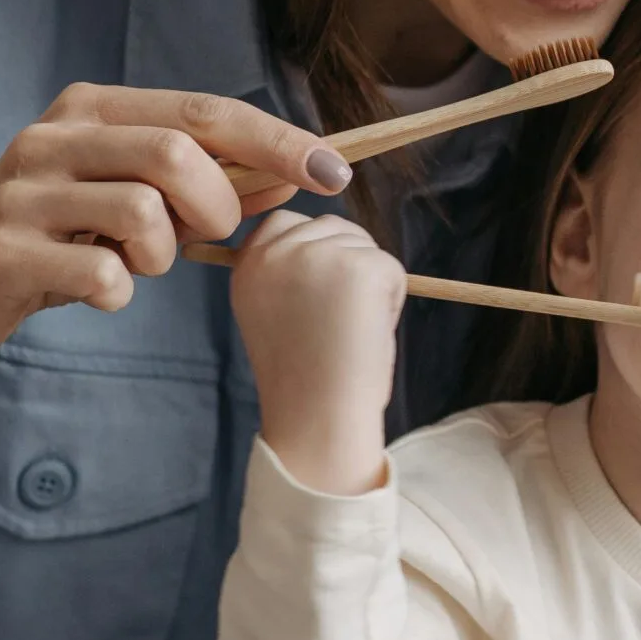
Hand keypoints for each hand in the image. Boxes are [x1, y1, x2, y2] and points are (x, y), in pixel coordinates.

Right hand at [0, 84, 344, 515]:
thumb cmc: (48, 245)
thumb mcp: (124, 203)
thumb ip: (204, 183)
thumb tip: (298, 169)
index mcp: (87, 110)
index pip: (202, 111)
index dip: (276, 139)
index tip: (334, 172)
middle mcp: (51, 137)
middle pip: (177, 151)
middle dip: (219, 204)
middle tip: (210, 239)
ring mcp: (22, 194)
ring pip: (144, 211)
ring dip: (164, 255)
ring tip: (137, 266)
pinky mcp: (3, 254)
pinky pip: (102, 275)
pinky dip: (119, 293)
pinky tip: (98, 292)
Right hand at [230, 210, 406, 495]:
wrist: (317, 417)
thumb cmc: (303, 379)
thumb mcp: (273, 314)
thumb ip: (287, 274)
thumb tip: (335, 248)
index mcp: (248, 266)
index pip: (284, 222)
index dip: (313, 251)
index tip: (319, 292)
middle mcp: (276, 252)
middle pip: (332, 228)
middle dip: (348, 264)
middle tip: (338, 322)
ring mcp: (318, 254)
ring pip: (364, 246)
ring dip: (370, 285)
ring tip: (349, 332)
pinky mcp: (360, 266)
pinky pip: (392, 269)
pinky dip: (391, 301)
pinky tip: (366, 334)